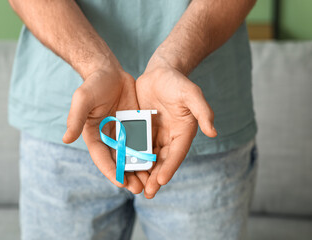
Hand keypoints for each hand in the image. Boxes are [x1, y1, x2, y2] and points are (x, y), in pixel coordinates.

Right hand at [62, 65, 144, 193]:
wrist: (109, 71)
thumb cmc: (93, 84)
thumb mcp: (83, 99)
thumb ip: (76, 118)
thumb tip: (65, 139)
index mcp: (94, 135)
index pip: (101, 157)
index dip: (111, 171)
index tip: (121, 182)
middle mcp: (108, 138)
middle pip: (117, 162)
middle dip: (127, 176)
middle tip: (138, 189)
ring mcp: (122, 133)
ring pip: (131, 156)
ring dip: (139, 170)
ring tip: (149, 183)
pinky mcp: (134, 126)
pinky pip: (142, 143)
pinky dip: (147, 154)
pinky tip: (157, 163)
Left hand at [136, 53, 216, 197]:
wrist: (160, 73)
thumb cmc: (177, 82)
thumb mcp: (191, 93)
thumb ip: (202, 111)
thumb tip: (213, 132)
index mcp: (183, 132)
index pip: (176, 154)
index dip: (169, 167)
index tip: (160, 180)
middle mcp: (170, 137)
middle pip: (162, 161)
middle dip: (155, 177)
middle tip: (147, 193)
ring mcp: (155, 135)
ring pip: (149, 158)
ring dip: (143, 173)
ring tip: (135, 187)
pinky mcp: (142, 130)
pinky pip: (137, 146)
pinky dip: (132, 158)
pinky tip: (124, 168)